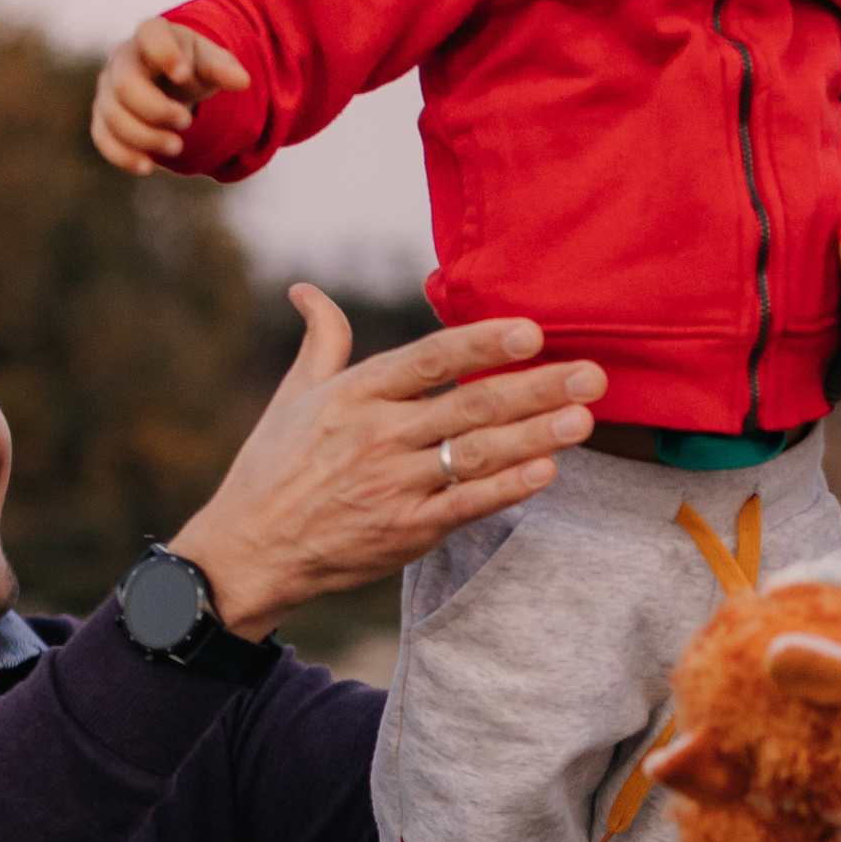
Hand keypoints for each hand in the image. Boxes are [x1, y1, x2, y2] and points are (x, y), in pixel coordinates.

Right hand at [91, 16, 251, 176]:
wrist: (169, 82)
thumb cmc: (191, 67)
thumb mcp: (210, 62)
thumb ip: (222, 68)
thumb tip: (243, 81)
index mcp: (152, 35)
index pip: (150, 35)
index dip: (164, 54)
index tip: (184, 74)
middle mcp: (122, 59)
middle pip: (125, 84)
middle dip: (156, 109)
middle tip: (187, 121)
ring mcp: (108, 89)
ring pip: (113, 115)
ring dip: (145, 137)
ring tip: (177, 147)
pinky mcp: (103, 117)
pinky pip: (102, 138)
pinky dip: (123, 155)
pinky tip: (147, 166)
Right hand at [170, 292, 601, 629]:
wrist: (248, 551)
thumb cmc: (272, 468)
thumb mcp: (293, 396)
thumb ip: (321, 341)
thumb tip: (309, 290)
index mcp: (356, 394)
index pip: (431, 359)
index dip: (482, 344)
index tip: (531, 331)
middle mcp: (379, 435)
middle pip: (470, 405)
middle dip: (537, 388)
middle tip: (592, 374)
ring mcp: (394, 485)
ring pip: (477, 454)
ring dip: (536, 435)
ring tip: (583, 418)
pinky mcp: (406, 531)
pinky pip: (466, 505)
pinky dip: (507, 488)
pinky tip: (546, 471)